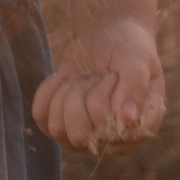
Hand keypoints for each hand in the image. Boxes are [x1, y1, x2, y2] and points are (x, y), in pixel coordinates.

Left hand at [33, 16, 163, 155]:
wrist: (108, 37)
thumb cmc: (129, 48)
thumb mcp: (138, 58)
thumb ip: (136, 84)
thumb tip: (128, 119)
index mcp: (139, 130)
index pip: (109, 129)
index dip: (105, 95)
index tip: (113, 75)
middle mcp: (112, 143)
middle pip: (79, 134)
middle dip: (83, 94)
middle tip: (96, 76)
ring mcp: (84, 139)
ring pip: (57, 127)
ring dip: (68, 91)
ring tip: (84, 77)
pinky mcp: (60, 126)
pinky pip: (40, 115)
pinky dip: (49, 90)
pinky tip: (66, 78)